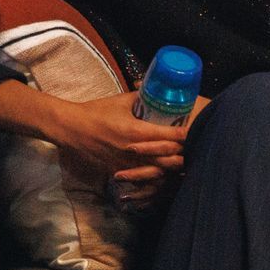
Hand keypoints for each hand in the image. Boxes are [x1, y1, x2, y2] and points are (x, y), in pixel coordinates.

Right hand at [0, 83, 186, 183]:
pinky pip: (144, 177)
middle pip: (169, 158)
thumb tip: (160, 91)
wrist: (70, 129)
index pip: (170, 136)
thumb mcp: (122, 101)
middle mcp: (134, 151)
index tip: (199, 128)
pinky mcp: (120, 171)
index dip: (187, 135)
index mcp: (136, 131)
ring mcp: (127, 164)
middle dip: (184, 152)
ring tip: (186, 158)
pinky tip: (165, 170)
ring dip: (173, 165)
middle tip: (197, 145)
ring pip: (159, 171)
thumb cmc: (96, 111)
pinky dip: (157, 174)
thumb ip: (143, 98)